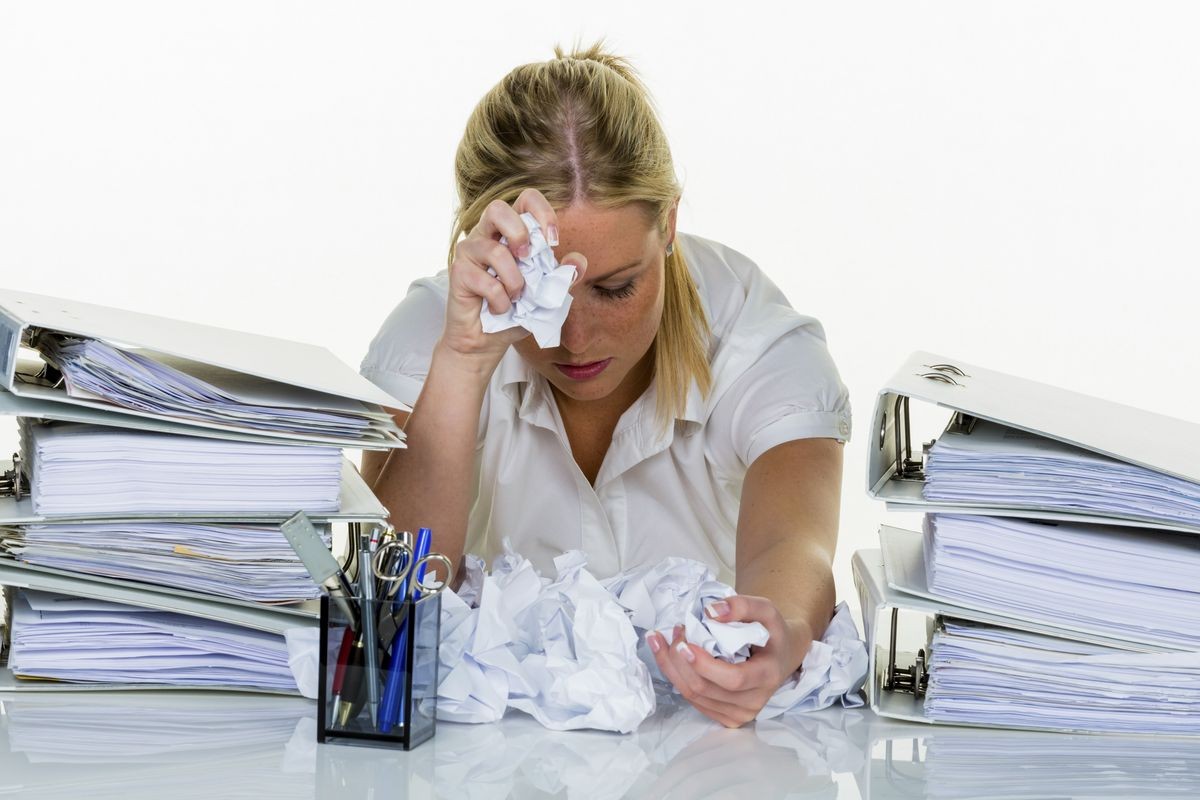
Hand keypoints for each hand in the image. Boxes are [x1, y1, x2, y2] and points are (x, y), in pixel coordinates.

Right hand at [441, 188, 587, 369]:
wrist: (486, 343)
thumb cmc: (514, 313)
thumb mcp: (546, 295)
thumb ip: (562, 277)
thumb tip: (579, 261)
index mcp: (509, 233)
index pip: (525, 200)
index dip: (542, 212)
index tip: (553, 241)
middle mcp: (486, 236)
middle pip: (497, 208)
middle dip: (519, 233)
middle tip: (528, 258)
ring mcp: (469, 252)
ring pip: (495, 251)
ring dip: (514, 281)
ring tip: (516, 298)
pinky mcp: (458, 273)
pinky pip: (486, 282)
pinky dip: (501, 301)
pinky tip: (500, 309)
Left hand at [646, 595, 813, 727]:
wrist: (780, 656)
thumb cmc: (772, 633)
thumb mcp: (766, 611)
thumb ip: (742, 606)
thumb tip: (710, 613)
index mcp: (767, 676)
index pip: (732, 679)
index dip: (704, 664)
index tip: (684, 644)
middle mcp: (754, 702)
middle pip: (705, 688)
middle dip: (680, 660)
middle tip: (676, 632)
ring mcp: (739, 714)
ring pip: (693, 696)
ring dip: (672, 667)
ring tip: (667, 641)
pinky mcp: (726, 717)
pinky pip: (693, 701)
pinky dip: (676, 677)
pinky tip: (670, 658)